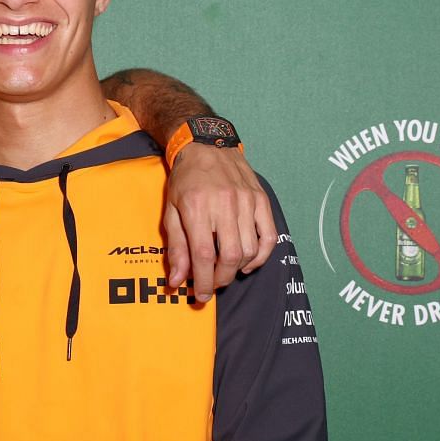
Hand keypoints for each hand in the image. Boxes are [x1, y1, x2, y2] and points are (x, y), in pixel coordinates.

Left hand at [163, 143, 274, 301]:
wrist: (206, 145)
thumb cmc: (184, 180)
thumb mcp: (171, 211)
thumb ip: (176, 247)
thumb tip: (177, 281)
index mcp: (197, 208)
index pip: (203, 255)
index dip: (203, 281)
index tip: (201, 296)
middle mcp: (224, 204)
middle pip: (230, 256)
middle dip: (221, 279)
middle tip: (212, 285)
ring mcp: (246, 201)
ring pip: (249, 249)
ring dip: (237, 269)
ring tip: (225, 272)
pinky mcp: (260, 199)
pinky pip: (268, 235)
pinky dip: (261, 256)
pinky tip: (247, 263)